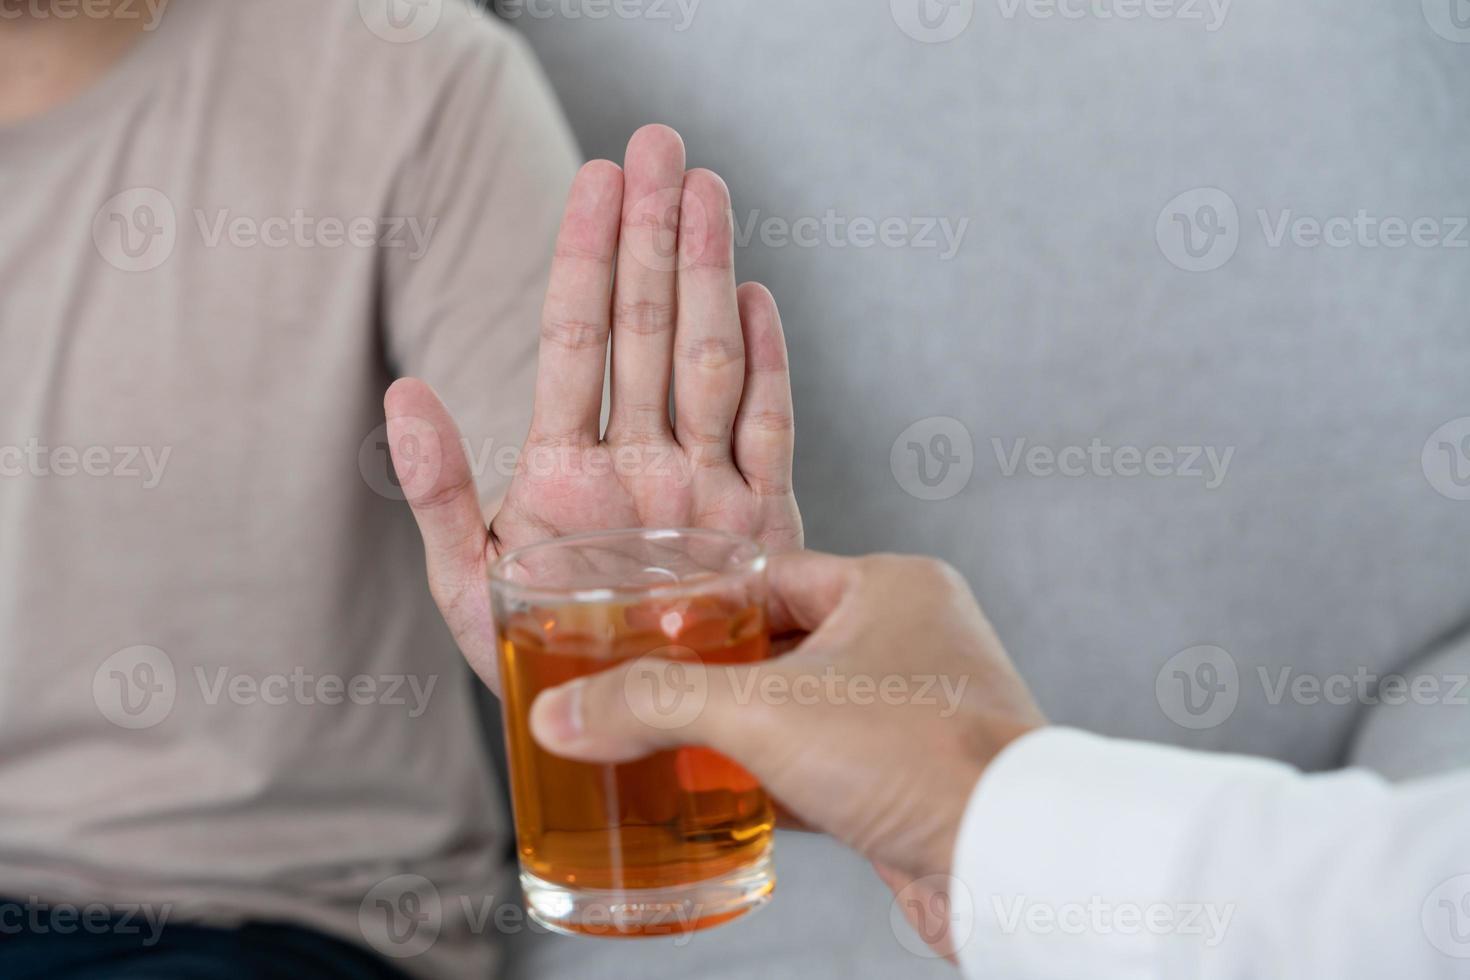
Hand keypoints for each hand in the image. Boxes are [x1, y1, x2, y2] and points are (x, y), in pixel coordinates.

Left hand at [384, 126, 802, 693]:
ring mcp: (703, 489)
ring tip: (706, 191)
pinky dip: (769, 366)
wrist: (631, 743)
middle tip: (659, 144)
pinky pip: (768, 433)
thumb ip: (443, 496)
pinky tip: (759, 295)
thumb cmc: (541, 667)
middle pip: (647, 329)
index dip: (584, 257)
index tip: (595, 178)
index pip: (575, 340)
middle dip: (652, 236)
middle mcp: (641, 464)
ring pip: (709, 360)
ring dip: (710, 274)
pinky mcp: (761, 527)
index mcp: (568, 471)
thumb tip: (400, 396)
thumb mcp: (469, 592)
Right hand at [526, 551, 1045, 954]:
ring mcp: (915, 712)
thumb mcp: (764, 711)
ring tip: (666, 747)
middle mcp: (911, 639)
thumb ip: (655, 702)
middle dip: (711, 675)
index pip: (768, 576)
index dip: (698, 604)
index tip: (637, 630)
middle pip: (779, 645)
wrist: (1008, 860)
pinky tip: (720, 804)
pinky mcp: (911, 779)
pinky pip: (825, 768)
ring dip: (739, 734)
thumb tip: (563, 713)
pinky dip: (773, 782)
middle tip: (641, 691)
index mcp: (891, 587)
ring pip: (801, 711)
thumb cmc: (920, 756)